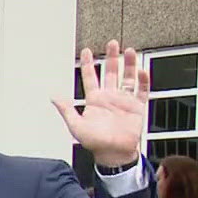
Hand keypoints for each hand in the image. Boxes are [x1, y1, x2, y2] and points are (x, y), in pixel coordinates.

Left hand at [52, 40, 148, 163]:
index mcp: (94, 100)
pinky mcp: (137, 106)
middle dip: (111, 58)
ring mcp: (124, 101)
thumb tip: (54, 97)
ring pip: (128, 77)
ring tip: (129, 51)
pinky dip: (143, 80)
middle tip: (112, 44)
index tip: (87, 50)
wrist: (114, 154)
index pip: (90, 78)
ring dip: (128, 64)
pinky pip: (142, 90)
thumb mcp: (76, 126)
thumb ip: (66, 110)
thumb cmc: (95, 143)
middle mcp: (109, 97)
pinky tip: (142, 70)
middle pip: (111, 73)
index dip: (88, 64)